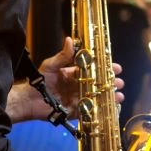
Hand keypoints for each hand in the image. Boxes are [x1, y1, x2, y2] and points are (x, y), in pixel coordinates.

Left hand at [9, 38, 125, 122]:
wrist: (30, 99)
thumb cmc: (40, 80)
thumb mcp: (51, 65)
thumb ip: (62, 55)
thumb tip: (70, 39)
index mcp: (75, 73)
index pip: (93, 69)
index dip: (105, 68)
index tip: (116, 67)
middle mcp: (78, 85)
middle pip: (98, 84)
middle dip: (111, 83)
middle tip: (120, 83)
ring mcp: (78, 98)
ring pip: (97, 97)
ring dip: (109, 96)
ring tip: (119, 96)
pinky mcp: (75, 111)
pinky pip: (90, 111)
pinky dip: (101, 110)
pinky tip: (111, 108)